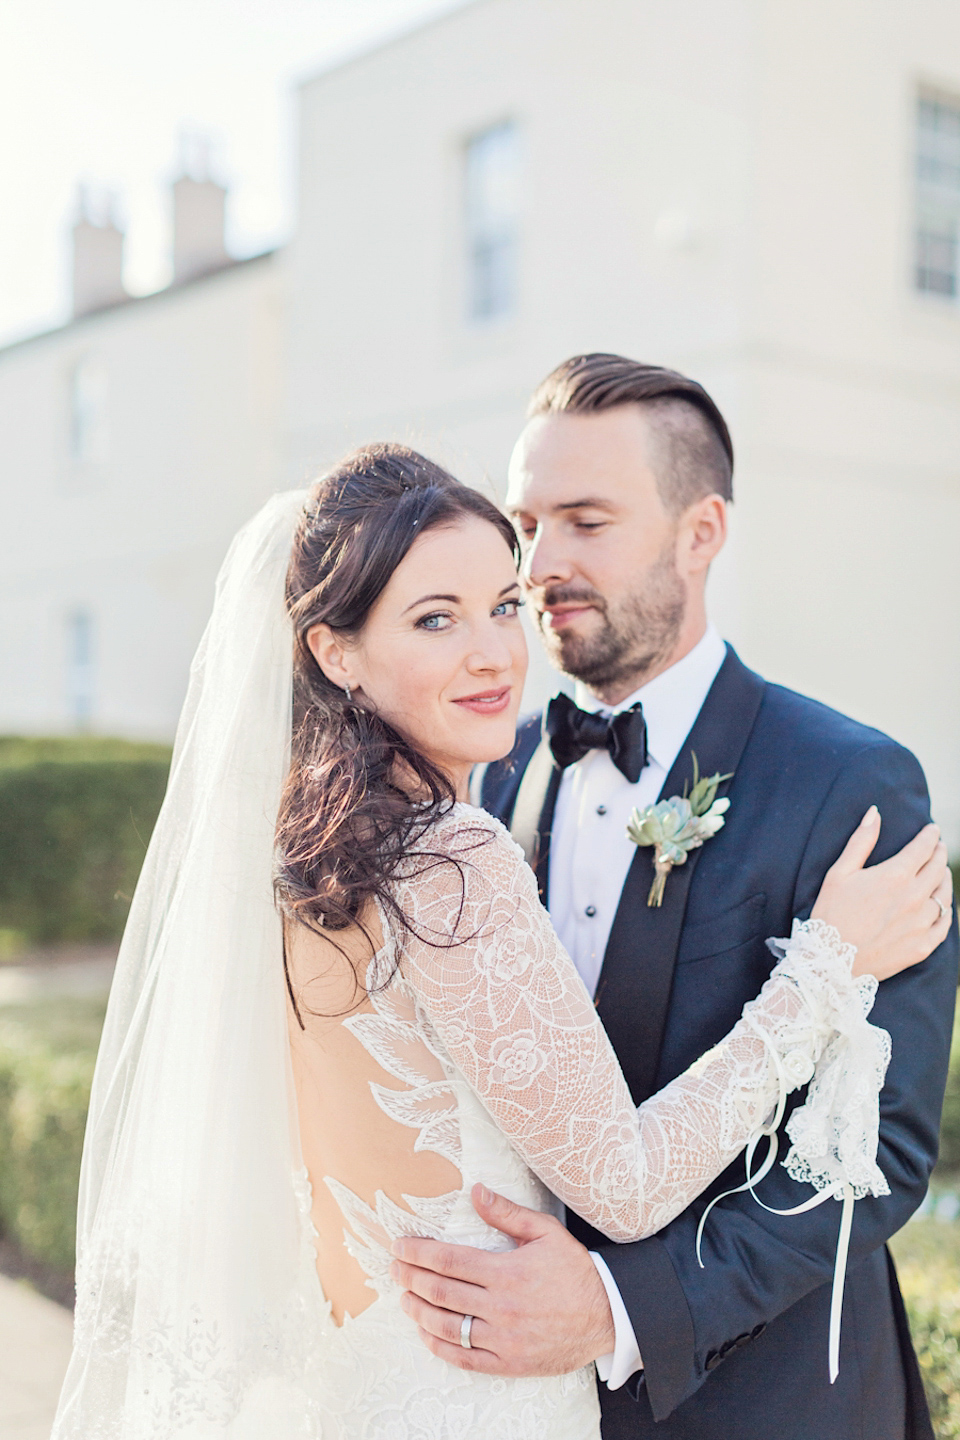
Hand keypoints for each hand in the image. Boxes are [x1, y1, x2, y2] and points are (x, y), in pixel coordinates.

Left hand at [389, 1184, 615, 1375]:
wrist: (607, 1316)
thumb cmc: (574, 1271)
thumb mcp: (546, 1232)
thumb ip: (507, 1213)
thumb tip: (475, 1192)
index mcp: (507, 1272)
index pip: (449, 1261)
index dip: (419, 1253)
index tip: (401, 1246)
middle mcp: (501, 1307)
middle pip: (441, 1292)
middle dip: (410, 1278)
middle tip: (395, 1268)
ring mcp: (503, 1338)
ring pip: (447, 1327)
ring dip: (419, 1311)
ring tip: (405, 1297)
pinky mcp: (508, 1362)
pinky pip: (464, 1358)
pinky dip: (440, 1346)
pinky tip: (427, 1332)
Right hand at [811, 807, 952, 979]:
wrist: (831, 962)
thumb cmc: (831, 914)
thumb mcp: (839, 872)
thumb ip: (861, 841)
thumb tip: (875, 812)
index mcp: (895, 876)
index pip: (923, 848)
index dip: (930, 835)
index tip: (932, 829)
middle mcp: (914, 898)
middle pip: (938, 868)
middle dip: (939, 852)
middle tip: (937, 846)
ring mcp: (921, 924)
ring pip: (945, 894)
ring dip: (945, 878)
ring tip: (941, 872)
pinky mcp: (923, 946)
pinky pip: (945, 924)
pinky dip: (946, 910)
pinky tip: (942, 905)